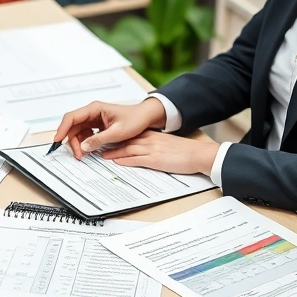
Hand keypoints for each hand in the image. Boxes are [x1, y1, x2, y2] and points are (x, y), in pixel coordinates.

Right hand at [53, 99, 167, 158]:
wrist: (145, 117)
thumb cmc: (134, 120)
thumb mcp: (117, 132)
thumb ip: (99, 139)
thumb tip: (83, 147)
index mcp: (95, 108)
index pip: (72, 117)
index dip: (63, 128)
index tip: (57, 140)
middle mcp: (92, 112)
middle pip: (73, 126)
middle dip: (72, 141)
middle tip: (77, 155)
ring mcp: (94, 119)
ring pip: (78, 131)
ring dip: (78, 143)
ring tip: (83, 155)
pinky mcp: (97, 125)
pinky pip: (85, 134)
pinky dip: (85, 143)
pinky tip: (88, 150)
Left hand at [102, 130, 218, 174]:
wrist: (198, 154)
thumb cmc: (185, 151)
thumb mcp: (167, 144)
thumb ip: (154, 144)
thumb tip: (143, 149)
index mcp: (153, 135)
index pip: (130, 135)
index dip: (117, 137)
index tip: (106, 139)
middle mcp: (150, 140)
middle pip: (125, 141)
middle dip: (110, 143)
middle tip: (97, 146)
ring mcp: (152, 149)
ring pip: (128, 149)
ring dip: (113, 152)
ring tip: (101, 155)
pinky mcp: (155, 160)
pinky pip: (136, 159)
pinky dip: (125, 160)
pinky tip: (116, 162)